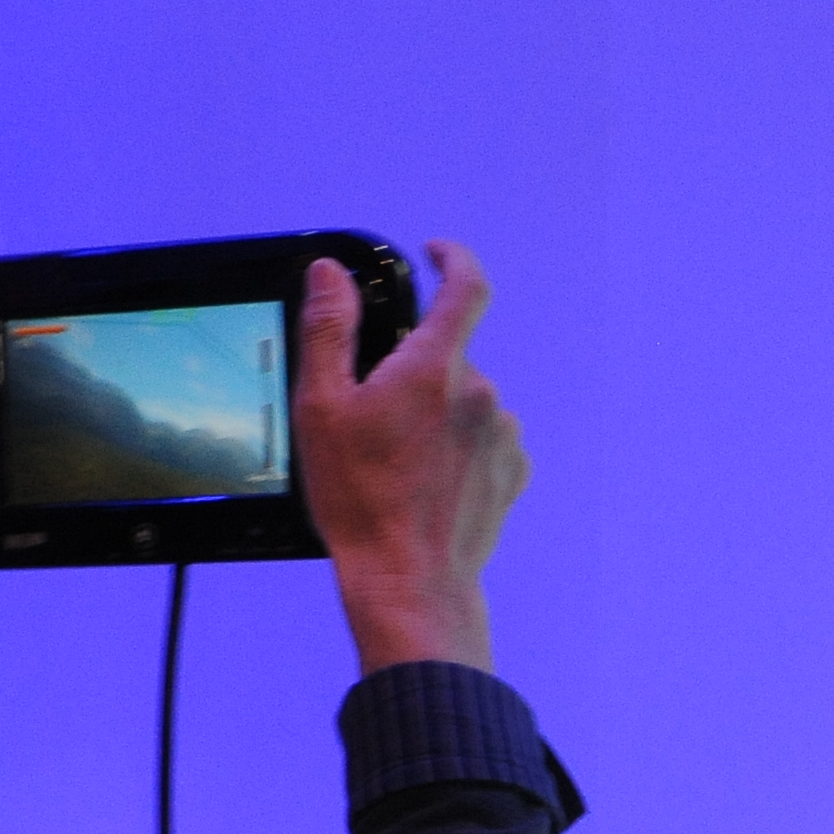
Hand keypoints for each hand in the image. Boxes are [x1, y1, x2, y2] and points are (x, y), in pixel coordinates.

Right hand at [298, 239, 525, 672]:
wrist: (409, 581)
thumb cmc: (360, 501)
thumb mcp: (321, 408)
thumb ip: (328, 329)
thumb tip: (331, 274)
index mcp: (434, 368)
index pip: (466, 286)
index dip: (453, 258)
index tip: (436, 252)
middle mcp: (480, 393)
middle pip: (449, 357)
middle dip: (414, 374)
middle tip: (374, 420)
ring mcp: (502, 434)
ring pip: (465, 401)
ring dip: (436, 416)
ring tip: (397, 464)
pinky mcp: (512, 471)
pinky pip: (484, 439)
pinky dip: (457, 448)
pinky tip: (426, 483)